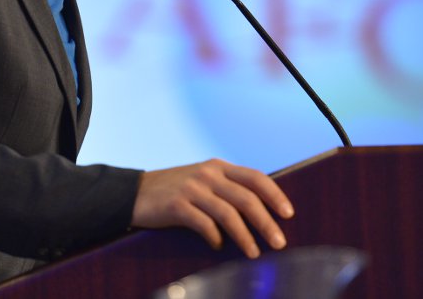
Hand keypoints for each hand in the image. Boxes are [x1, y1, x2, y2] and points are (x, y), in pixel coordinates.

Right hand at [131, 158, 294, 257]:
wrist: (133, 193)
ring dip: (245, 236)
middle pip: (247, 198)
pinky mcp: (177, 205)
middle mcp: (208, 174)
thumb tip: (260, 211)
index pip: (255, 177)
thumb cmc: (174, 191)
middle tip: (279, 243)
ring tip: (254, 254)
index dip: (275, 195)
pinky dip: (215, 238)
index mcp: (218, 167)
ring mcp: (192, 188)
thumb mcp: (202, 181)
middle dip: (266, 222)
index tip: (289, 214)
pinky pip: (204, 224)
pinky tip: (219, 247)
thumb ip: (227, 189)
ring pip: (229, 213)